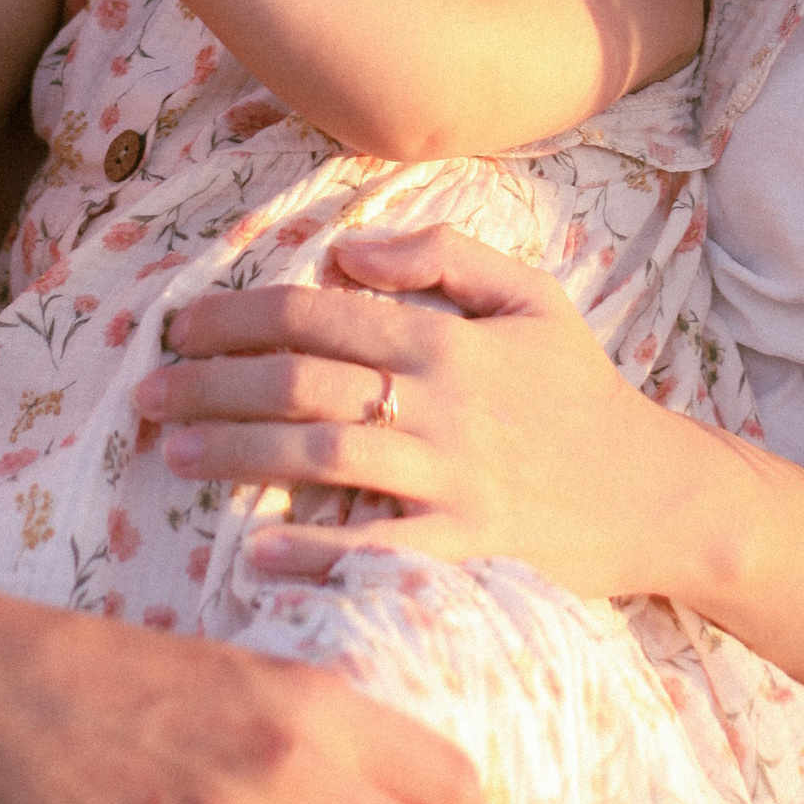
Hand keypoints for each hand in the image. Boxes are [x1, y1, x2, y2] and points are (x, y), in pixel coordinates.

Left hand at [136, 222, 702, 599]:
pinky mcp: (467, 551)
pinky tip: (255, 552)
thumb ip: (441, 255)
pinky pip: (378, 551)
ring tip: (171, 454)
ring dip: (237, 453)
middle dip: (211, 383)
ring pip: (324, 456)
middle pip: (303, 382)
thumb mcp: (530, 296)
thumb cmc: (580, 390)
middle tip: (145, 394)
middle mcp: (443, 405)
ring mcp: (453, 481)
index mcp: (448, 338)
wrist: (657, 492)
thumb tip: (346, 251)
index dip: (237, 314)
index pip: (320, 314)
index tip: (176, 324)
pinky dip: (314, 552)